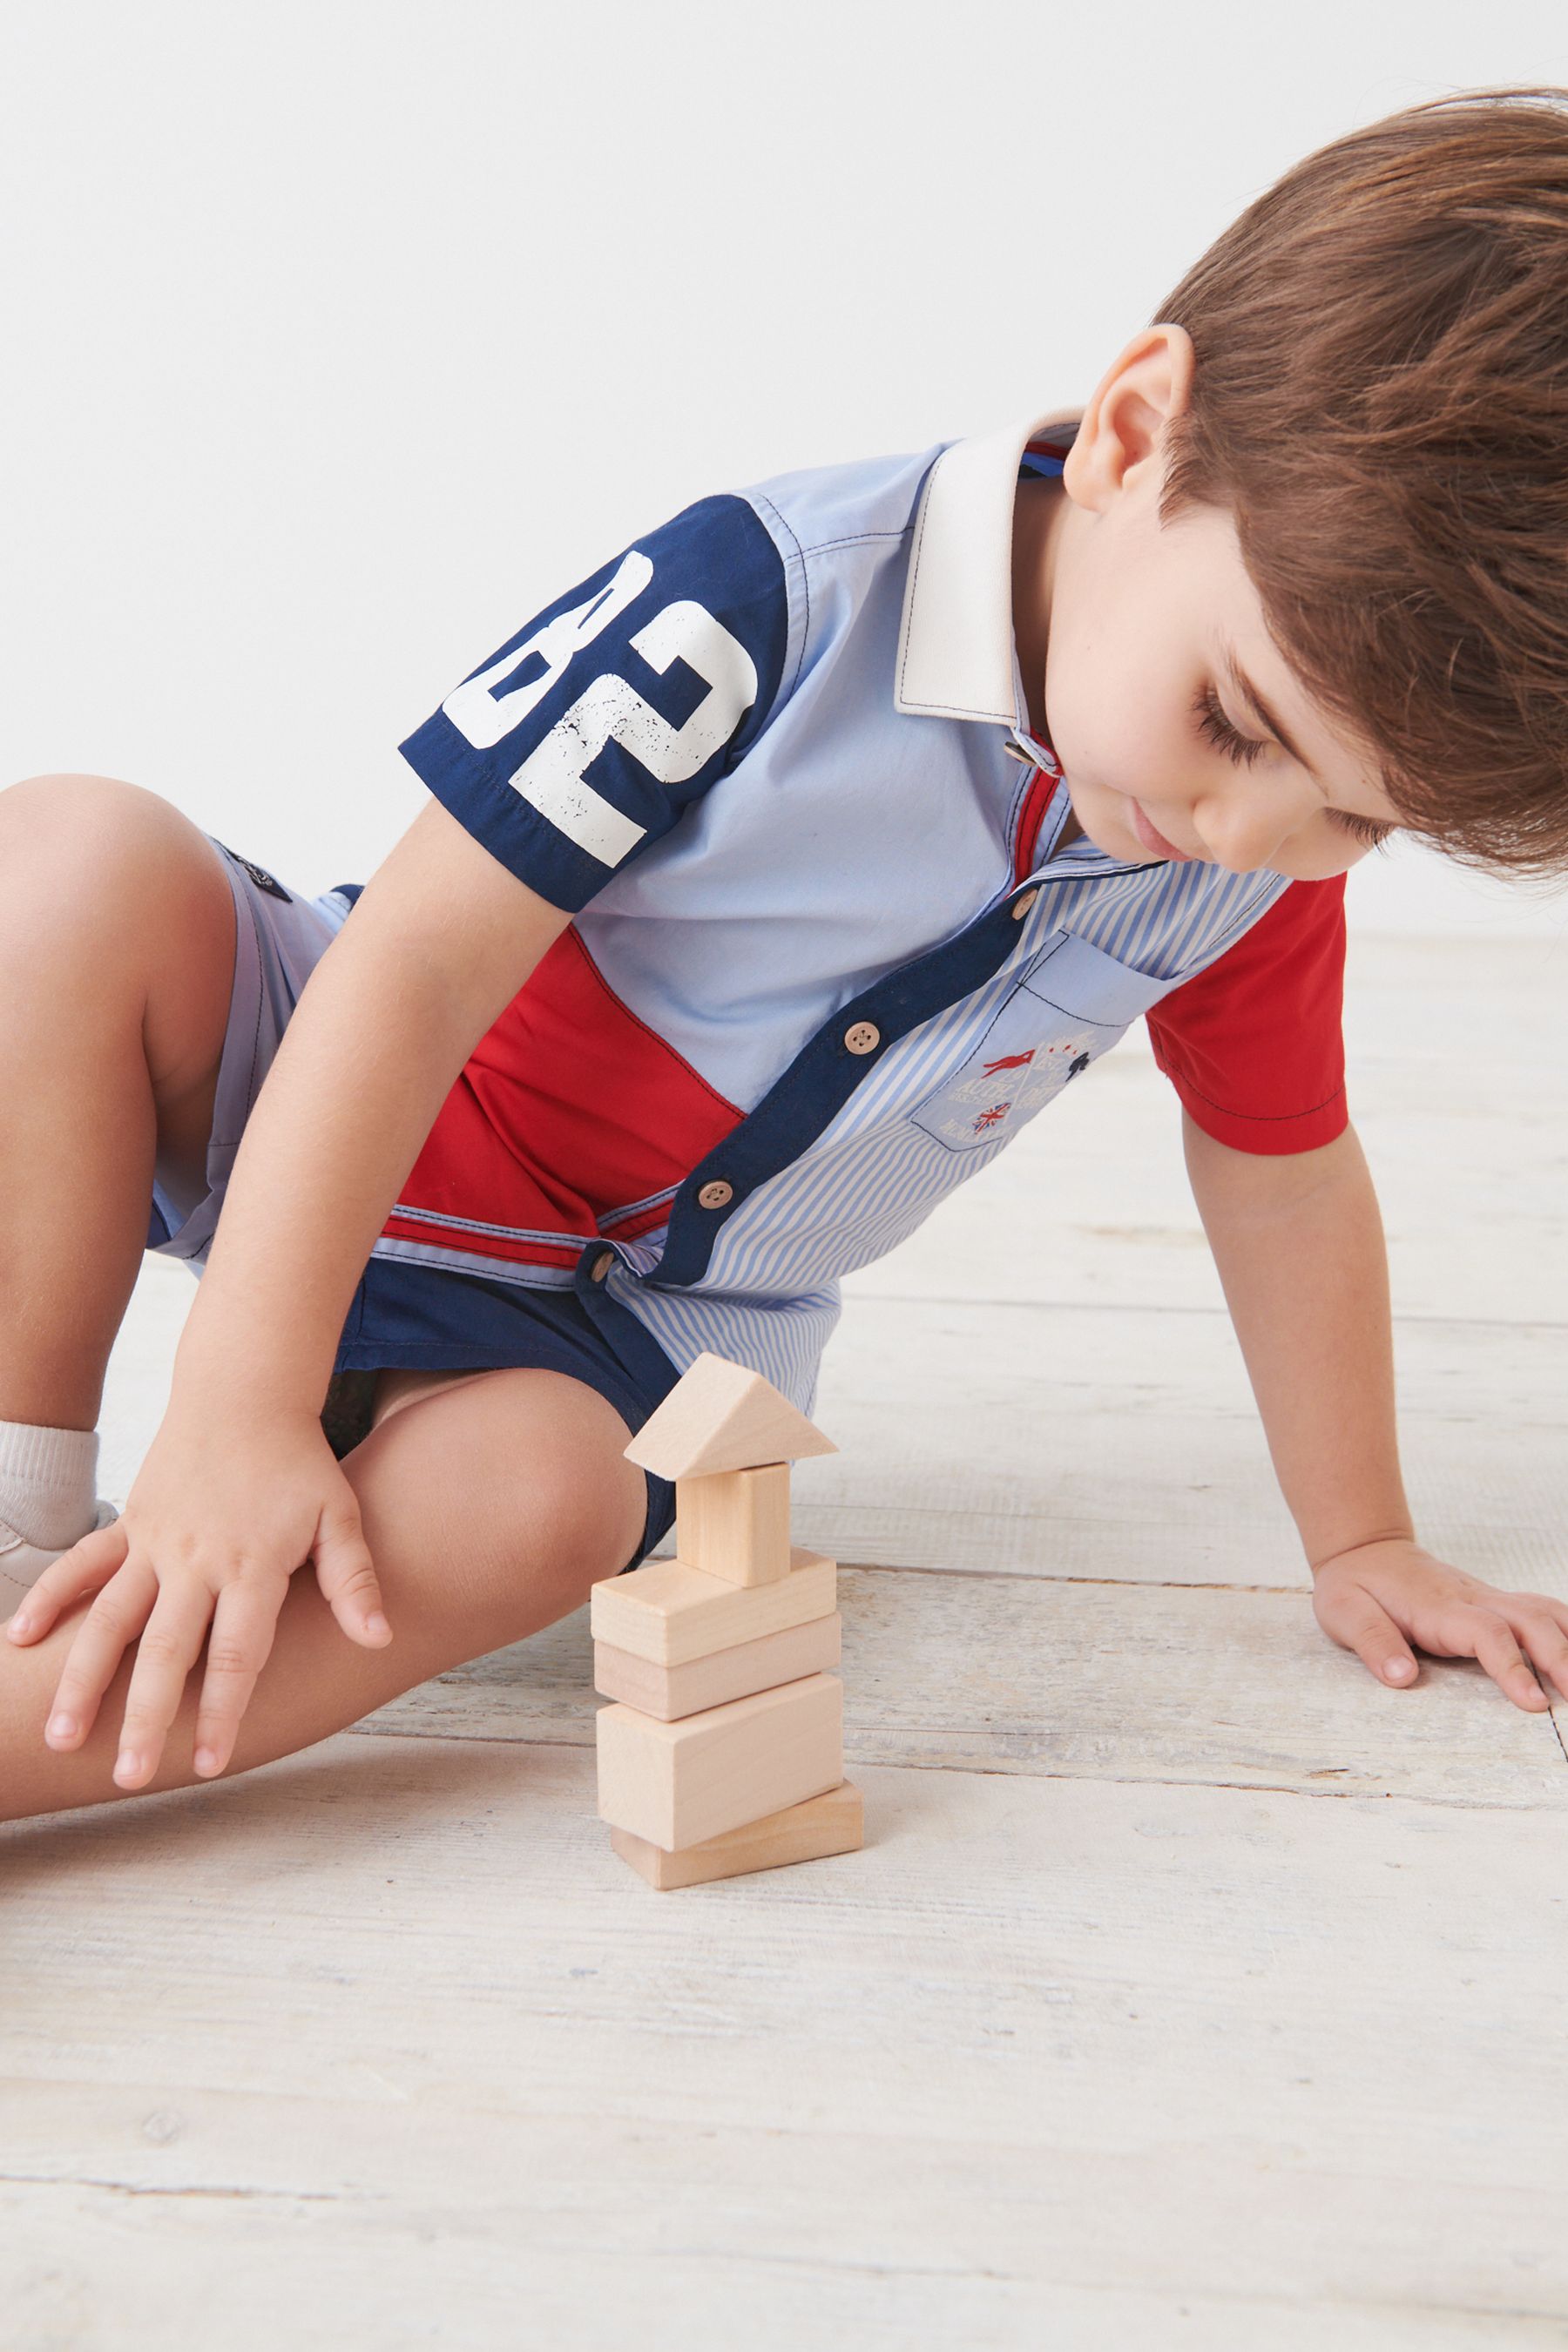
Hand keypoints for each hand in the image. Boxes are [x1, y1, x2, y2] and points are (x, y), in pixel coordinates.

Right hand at [6, 1400, 388, 1785]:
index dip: (223, 1712)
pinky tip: (21, 1642)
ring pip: (109, 1621)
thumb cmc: (299, 1463)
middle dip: (144, 1719)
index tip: (209, 1764)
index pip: (235, 1655)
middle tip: (128, 1777)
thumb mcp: (340, 1515)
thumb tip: (378, 1637)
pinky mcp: (130, 1525)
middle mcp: (195, 1561)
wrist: (244, 1393)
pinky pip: (82, 1567)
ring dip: (82, 1679)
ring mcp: (154, 1543)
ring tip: (60, 1736)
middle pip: (165, 1653)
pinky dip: (49, 1600)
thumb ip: (353, 1581)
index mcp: (251, 1566)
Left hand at [1312, 1537, 1567, 1712]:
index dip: (1512, 1667)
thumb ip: (1373, 1642)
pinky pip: (1542, 1611)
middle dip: (1563, 1659)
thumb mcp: (1343, 1613)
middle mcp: (1473, 1599)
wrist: (1366, 1548)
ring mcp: (1489, 1598)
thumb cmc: (1355, 1585)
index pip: (1487, 1633)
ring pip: (1545, 1612)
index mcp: (1439, 1607)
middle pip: (1532, 1621)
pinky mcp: (1495, 1602)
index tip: (1533, 1703)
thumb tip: (1401, 1676)